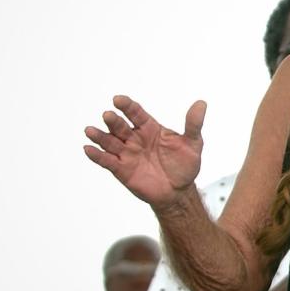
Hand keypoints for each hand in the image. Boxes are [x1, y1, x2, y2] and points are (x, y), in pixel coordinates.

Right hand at [83, 95, 206, 207]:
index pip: (136, 114)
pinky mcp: (121, 169)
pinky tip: (88, 149)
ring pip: (109, 142)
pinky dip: (96, 155)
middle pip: (120, 127)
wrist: (179, 191)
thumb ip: (193, 124)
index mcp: (150, 128)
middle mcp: (135, 138)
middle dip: (113, 121)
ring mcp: (126, 154)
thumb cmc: (185, 164)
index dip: (128, 106)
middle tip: (108, 115)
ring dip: (99, 136)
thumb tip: (201, 103)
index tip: (118, 99)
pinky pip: (106, 161)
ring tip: (90, 130)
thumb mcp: (193, 143)